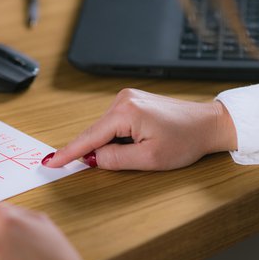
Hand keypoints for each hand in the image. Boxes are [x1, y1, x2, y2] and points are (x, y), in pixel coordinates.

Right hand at [43, 88, 237, 170]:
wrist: (208, 123)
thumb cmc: (186, 140)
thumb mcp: (149, 159)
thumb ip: (115, 159)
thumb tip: (91, 159)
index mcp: (125, 112)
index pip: (88, 137)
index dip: (69, 153)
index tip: (50, 162)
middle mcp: (122, 100)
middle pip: (96, 133)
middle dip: (100, 151)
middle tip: (127, 161)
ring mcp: (126, 97)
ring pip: (105, 129)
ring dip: (113, 144)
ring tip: (144, 149)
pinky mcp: (131, 100)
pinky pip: (114, 123)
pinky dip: (118, 137)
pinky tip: (139, 142)